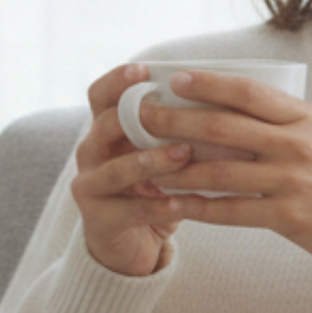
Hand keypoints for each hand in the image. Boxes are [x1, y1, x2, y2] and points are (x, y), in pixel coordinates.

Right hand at [71, 65, 195, 276]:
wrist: (131, 243)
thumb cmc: (152, 188)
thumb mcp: (156, 153)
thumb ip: (171, 129)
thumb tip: (221, 101)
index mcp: (103, 130)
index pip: (100, 95)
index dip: (117, 80)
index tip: (144, 70)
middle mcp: (90, 153)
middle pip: (104, 125)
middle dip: (139, 117)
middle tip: (173, 113)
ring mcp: (90, 186)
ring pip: (117, 168)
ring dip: (152, 160)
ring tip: (184, 155)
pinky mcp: (99, 219)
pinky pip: (129, 210)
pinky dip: (157, 206)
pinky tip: (180, 203)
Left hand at [130, 69, 311, 266]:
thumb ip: (285, 121)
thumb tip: (232, 105)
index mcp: (307, 118)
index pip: (249, 93)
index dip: (208, 84)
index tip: (174, 80)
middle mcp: (298, 145)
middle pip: (224, 127)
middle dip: (177, 121)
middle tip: (143, 118)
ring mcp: (292, 181)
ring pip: (220, 170)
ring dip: (177, 168)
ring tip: (146, 165)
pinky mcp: (288, 217)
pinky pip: (231, 210)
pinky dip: (198, 208)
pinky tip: (173, 205)